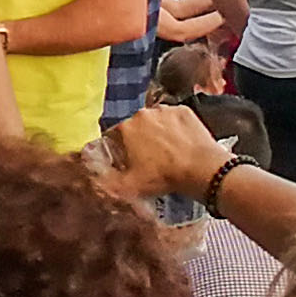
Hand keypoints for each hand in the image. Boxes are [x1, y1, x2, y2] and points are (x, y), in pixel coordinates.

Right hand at [102, 101, 229, 199]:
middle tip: (150, 160)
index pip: (114, 136)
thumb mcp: (130, 186)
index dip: (119, 150)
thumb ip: (107, 183)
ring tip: (168, 152)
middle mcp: (143, 113)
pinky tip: (181, 143)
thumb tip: (94, 180)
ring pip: (155, 121)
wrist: (201, 169)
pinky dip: (176, 128)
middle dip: (139, 140)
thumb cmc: (164, 177)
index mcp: (126, 128)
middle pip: (135, 126)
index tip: (127, 162)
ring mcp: (165, 109)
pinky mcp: (184, 110)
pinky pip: (174, 118)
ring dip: (158, 132)